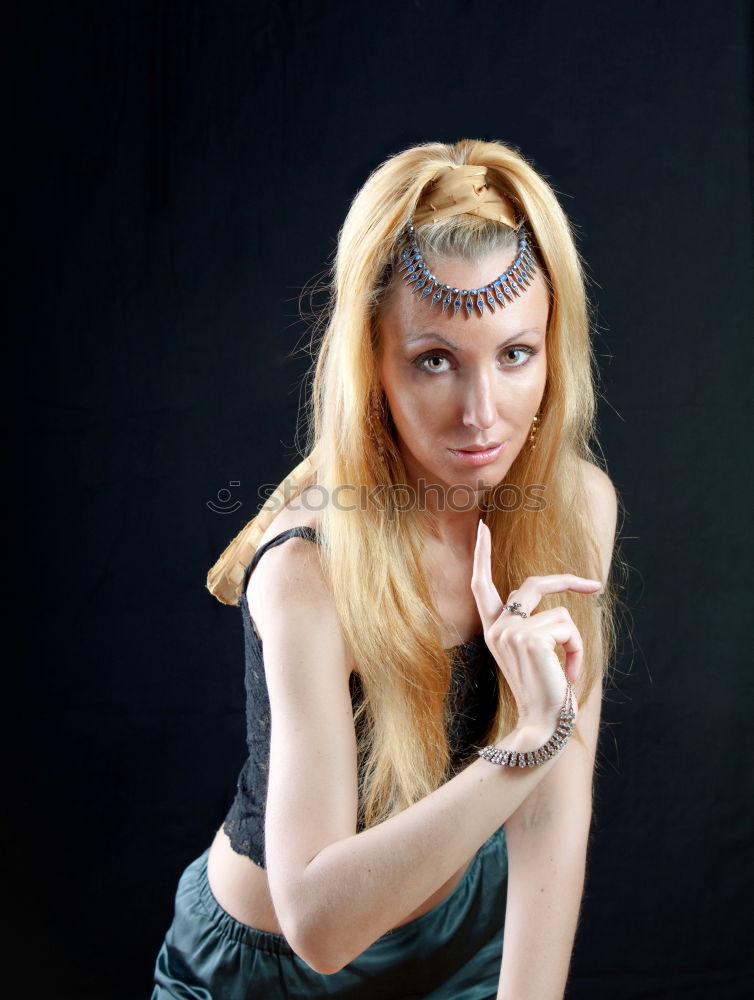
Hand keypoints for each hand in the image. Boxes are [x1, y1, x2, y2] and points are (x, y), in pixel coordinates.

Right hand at [471, 520, 601, 726]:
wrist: (542, 723)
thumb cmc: (543, 693)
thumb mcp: (532, 655)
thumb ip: (531, 628)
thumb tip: (555, 610)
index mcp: (494, 630)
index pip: (482, 585)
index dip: (482, 555)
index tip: (482, 528)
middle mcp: (498, 627)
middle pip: (532, 585)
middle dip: (567, 581)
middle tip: (594, 585)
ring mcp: (511, 630)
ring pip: (561, 614)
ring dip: (574, 644)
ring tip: (566, 671)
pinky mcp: (530, 637)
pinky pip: (569, 629)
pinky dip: (577, 651)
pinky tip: (567, 674)